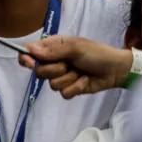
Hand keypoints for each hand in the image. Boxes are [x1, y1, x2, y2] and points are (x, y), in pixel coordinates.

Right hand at [18, 36, 132, 98]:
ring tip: (80, 72)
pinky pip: (64, 93)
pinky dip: (76, 87)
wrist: (115, 70)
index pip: (30, 52)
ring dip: (69, 78)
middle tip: (69, 64)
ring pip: (52, 84)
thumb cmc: (96, 53)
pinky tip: (85, 81)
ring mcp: (61, 76)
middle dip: (55, 70)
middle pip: (39, 72)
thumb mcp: (75, 48)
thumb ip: (53, 51)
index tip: (30, 63)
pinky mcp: (69, 89)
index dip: (26, 58)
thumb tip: (30, 50)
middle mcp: (54, 61)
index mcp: (53, 47)